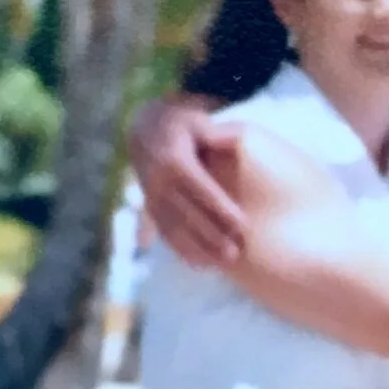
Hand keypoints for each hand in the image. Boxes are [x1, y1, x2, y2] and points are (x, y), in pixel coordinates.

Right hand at [129, 96, 246, 269]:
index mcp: (174, 161)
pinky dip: (182, 250)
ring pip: (176, 228)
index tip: (243, 226)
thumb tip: (233, 139)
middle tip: (236, 253)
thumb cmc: (183, 126)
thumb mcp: (198, 123)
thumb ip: (215, 134)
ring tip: (224, 265)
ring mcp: (152, 196)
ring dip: (199, 248)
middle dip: (212, 236)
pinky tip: (202, 265)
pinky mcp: (150, 207)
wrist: (145, 129)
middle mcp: (159, 182)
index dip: (221, 209)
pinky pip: (165, 232)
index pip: (202, 189)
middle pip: (188, 214)